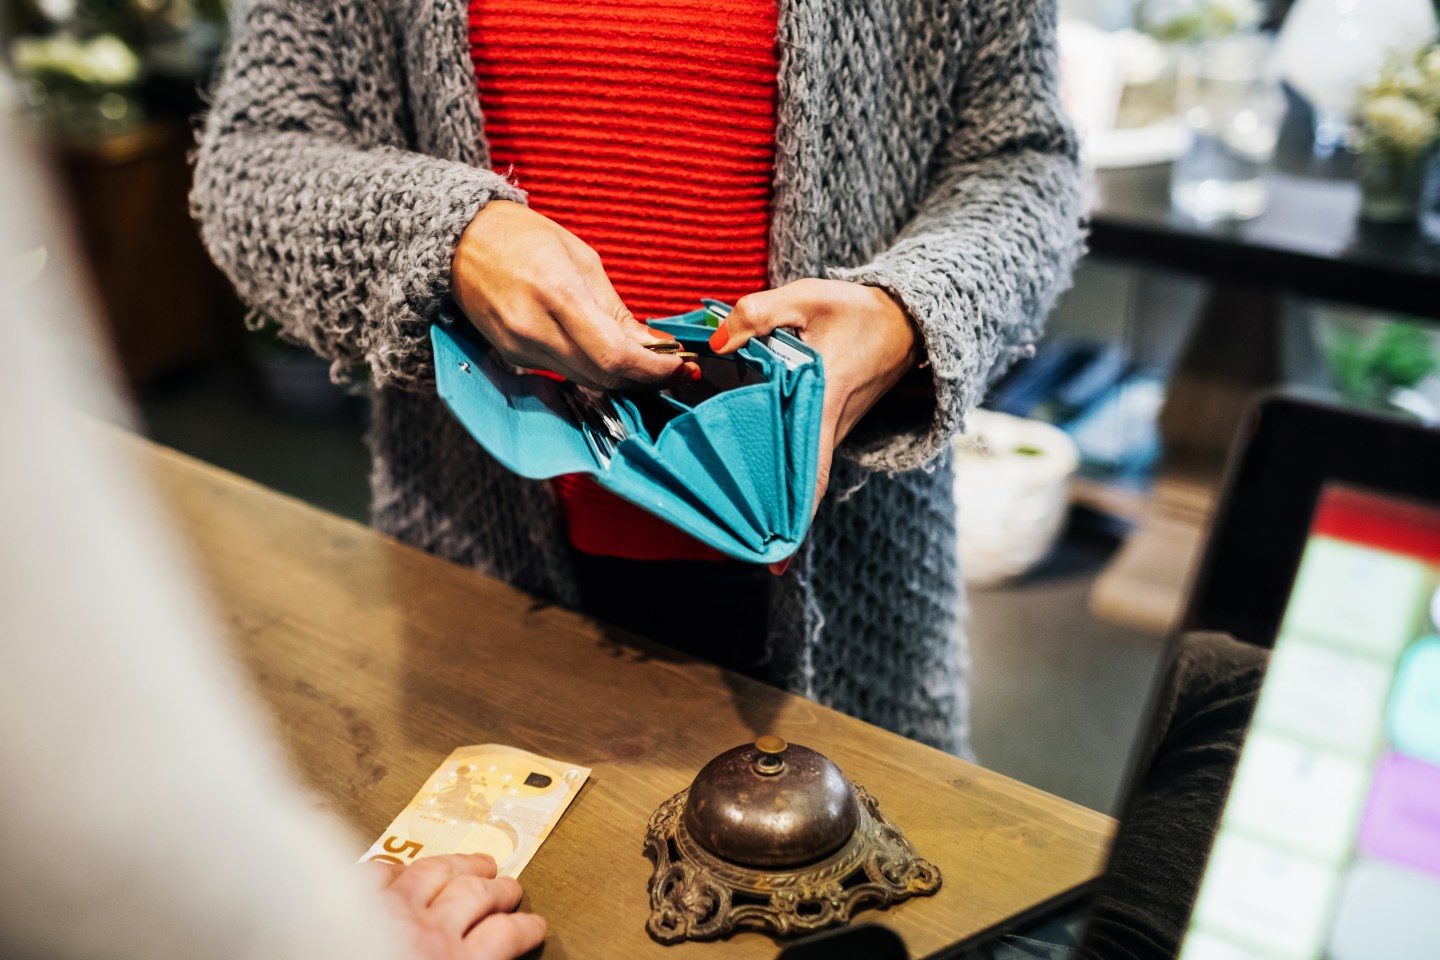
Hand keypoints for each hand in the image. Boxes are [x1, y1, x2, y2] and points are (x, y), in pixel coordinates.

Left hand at [363, 853, 544, 959]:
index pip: (506, 935)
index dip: (525, 928)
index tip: (532, 925)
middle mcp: (428, 931)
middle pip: (477, 895)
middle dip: (500, 890)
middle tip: (509, 886)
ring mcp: (390, 909)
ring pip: (438, 872)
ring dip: (462, 865)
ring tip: (475, 863)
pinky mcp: (353, 900)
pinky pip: (383, 872)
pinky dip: (398, 868)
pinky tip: (404, 867)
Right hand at [451, 200, 695, 389]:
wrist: (459, 242)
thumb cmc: (523, 238)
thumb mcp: (582, 260)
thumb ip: (617, 311)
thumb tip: (653, 345)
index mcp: (558, 293)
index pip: (616, 356)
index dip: (654, 370)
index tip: (680, 366)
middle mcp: (535, 329)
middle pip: (604, 377)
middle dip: (645, 378)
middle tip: (675, 370)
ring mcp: (520, 348)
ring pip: (587, 382)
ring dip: (623, 378)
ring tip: (650, 363)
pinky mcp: (513, 358)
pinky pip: (564, 374)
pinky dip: (594, 370)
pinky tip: (611, 358)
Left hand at [708, 278, 922, 572]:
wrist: (906, 321)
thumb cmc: (857, 311)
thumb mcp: (806, 298)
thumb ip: (758, 314)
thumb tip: (716, 342)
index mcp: (823, 401)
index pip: (808, 470)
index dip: (794, 515)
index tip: (775, 558)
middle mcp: (829, 428)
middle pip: (800, 487)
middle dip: (770, 521)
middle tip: (734, 549)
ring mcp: (832, 431)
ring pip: (800, 474)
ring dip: (771, 498)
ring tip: (730, 523)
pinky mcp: (829, 426)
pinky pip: (804, 458)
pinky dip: (779, 474)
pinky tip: (746, 481)